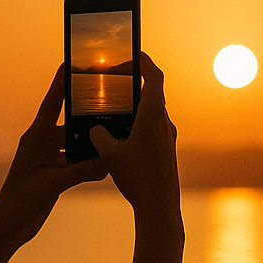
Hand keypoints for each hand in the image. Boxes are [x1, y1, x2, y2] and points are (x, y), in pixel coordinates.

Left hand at [0, 65, 106, 262]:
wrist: (8, 226)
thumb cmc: (21, 203)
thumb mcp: (53, 185)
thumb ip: (80, 171)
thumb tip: (107, 160)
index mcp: (35, 138)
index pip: (51, 103)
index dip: (61, 82)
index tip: (71, 62)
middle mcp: (40, 143)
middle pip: (67, 122)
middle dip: (85, 115)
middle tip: (107, 102)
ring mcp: (46, 158)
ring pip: (73, 143)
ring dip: (89, 142)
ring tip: (111, 136)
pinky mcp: (52, 172)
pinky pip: (73, 160)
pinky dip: (87, 161)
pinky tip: (104, 163)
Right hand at [90, 53, 179, 216]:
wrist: (160, 207)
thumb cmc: (138, 178)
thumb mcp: (110, 154)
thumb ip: (98, 136)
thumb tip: (94, 130)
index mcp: (153, 115)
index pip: (154, 76)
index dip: (143, 62)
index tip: (131, 55)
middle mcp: (164, 123)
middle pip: (152, 93)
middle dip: (133, 85)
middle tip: (114, 82)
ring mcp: (167, 138)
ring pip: (151, 113)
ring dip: (134, 108)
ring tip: (113, 111)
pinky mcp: (165, 152)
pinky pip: (151, 130)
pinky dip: (137, 126)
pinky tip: (120, 139)